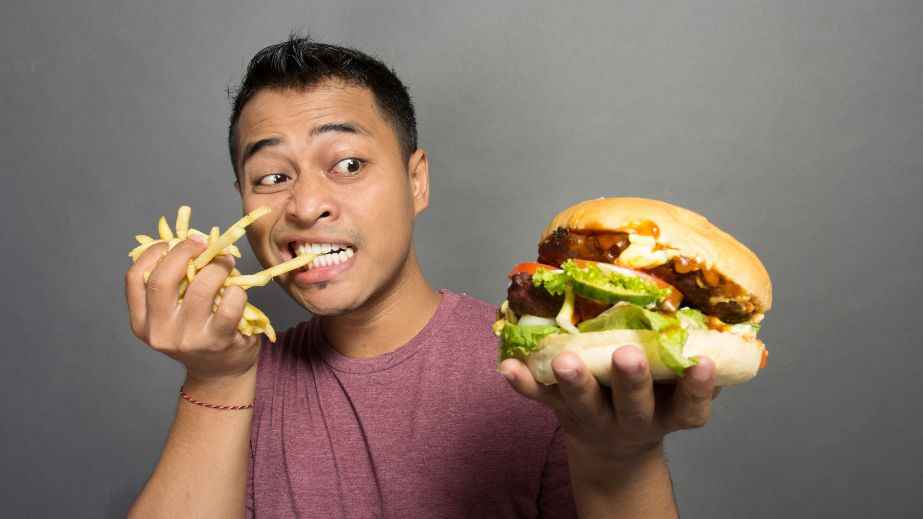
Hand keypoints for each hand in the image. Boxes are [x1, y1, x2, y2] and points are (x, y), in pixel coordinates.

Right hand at [125, 236, 259, 383]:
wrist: (220, 374)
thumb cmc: (198, 335)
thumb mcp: (173, 315)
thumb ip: (172, 286)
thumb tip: (187, 242)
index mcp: (142, 322)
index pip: (135, 279)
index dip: (154, 253)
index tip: (173, 242)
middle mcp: (160, 332)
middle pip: (163, 280)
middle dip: (184, 252)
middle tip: (202, 243)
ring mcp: (188, 339)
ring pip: (200, 288)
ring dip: (217, 267)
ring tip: (225, 262)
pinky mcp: (218, 341)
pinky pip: (229, 305)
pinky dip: (237, 290)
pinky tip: (238, 289)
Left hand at [499, 346, 717, 463]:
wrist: (613, 447)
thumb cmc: (652, 400)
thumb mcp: (676, 388)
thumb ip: (690, 356)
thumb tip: (718, 315)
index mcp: (667, 414)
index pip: (689, 407)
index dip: (697, 388)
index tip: (702, 363)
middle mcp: (631, 420)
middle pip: (633, 405)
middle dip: (631, 381)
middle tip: (628, 356)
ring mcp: (592, 417)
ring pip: (583, 405)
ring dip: (574, 382)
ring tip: (565, 361)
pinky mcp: (560, 410)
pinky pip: (539, 399)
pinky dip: (523, 384)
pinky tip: (507, 367)